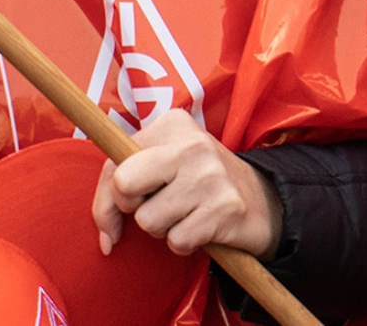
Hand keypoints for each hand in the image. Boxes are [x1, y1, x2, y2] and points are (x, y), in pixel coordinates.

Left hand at [92, 109, 282, 258]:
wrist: (260, 198)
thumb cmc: (197, 182)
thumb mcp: (163, 166)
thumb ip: (120, 192)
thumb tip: (106, 239)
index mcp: (171, 124)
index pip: (113, 165)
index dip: (110, 198)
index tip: (126, 208)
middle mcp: (191, 144)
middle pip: (124, 183)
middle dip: (132, 207)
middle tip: (155, 204)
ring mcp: (210, 175)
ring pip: (148, 220)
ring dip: (162, 228)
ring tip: (184, 214)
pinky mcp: (224, 207)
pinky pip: (177, 241)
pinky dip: (183, 243)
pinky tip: (200, 226)